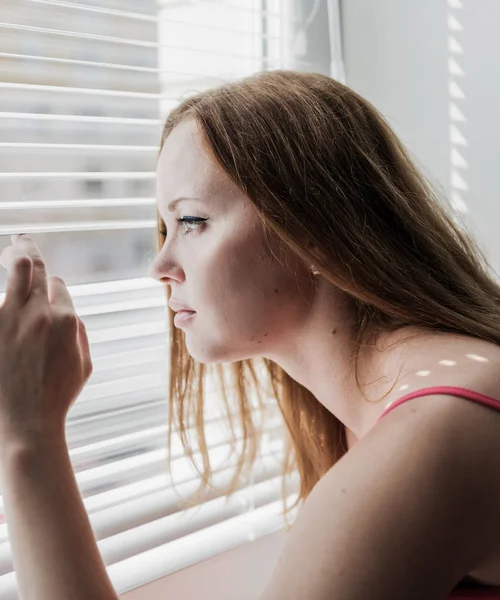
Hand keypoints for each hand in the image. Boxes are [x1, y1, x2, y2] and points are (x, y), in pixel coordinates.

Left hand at [0, 234, 92, 444]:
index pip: (59, 286)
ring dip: (16, 258)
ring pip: (14, 274)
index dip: (54, 284)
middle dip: (30, 250)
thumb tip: (72, 314)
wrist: (24, 423)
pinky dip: (2, 298)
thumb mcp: (84, 366)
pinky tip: (2, 293)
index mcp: (67, 320)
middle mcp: (39, 313)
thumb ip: (80, 334)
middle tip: (23, 240)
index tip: (48, 284)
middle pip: (35, 269)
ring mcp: (11, 318)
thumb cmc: (56, 398)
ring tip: (15, 248)